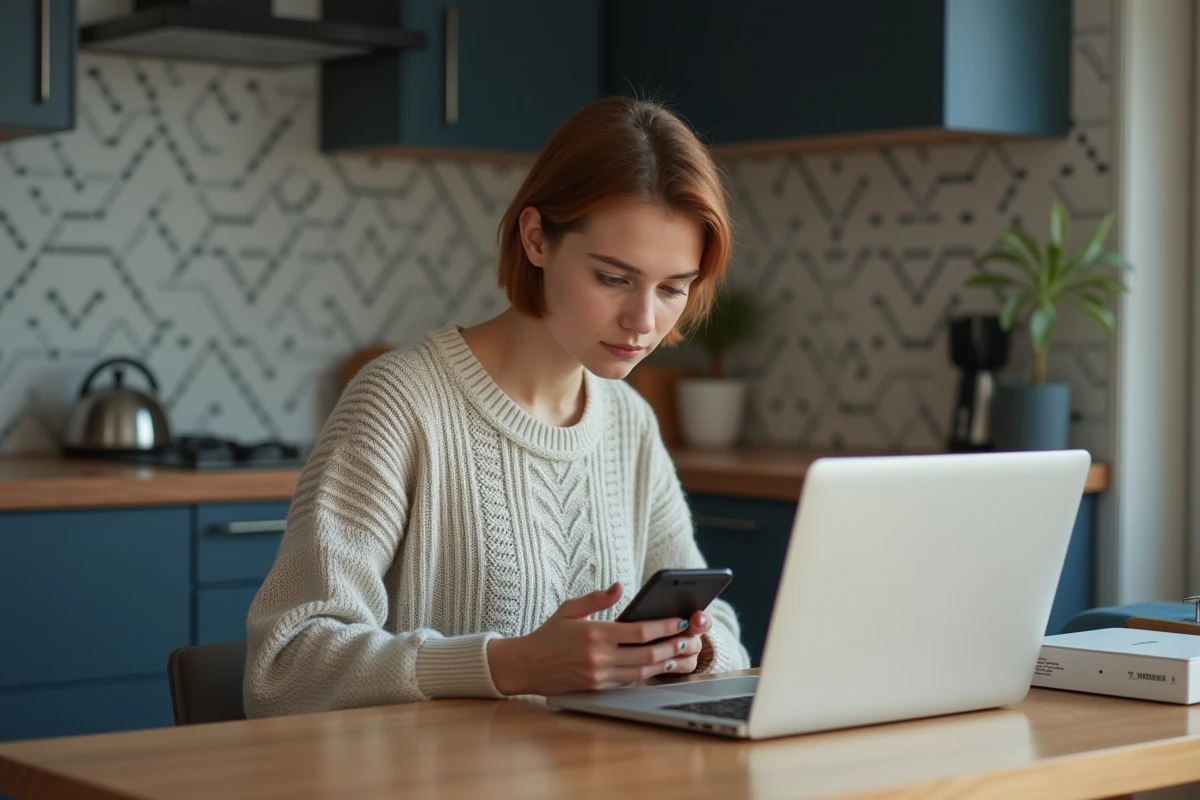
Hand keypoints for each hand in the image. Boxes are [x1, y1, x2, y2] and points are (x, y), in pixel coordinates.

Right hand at [486, 582, 704, 695]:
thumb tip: (619, 587)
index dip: (664, 627)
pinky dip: (649, 674)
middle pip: (647, 655)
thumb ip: (597, 598)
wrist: (526, 666)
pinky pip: (630, 681)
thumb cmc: (549, 634)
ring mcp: (600, 675)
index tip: (680, 621)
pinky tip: (661, 666)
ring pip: (643, 672)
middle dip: (673, 647)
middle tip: (691, 640)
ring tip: (684, 654)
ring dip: (666, 663)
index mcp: (595, 633)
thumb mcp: (570, 609)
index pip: (639, 631)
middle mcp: (600, 657)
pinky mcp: (598, 687)